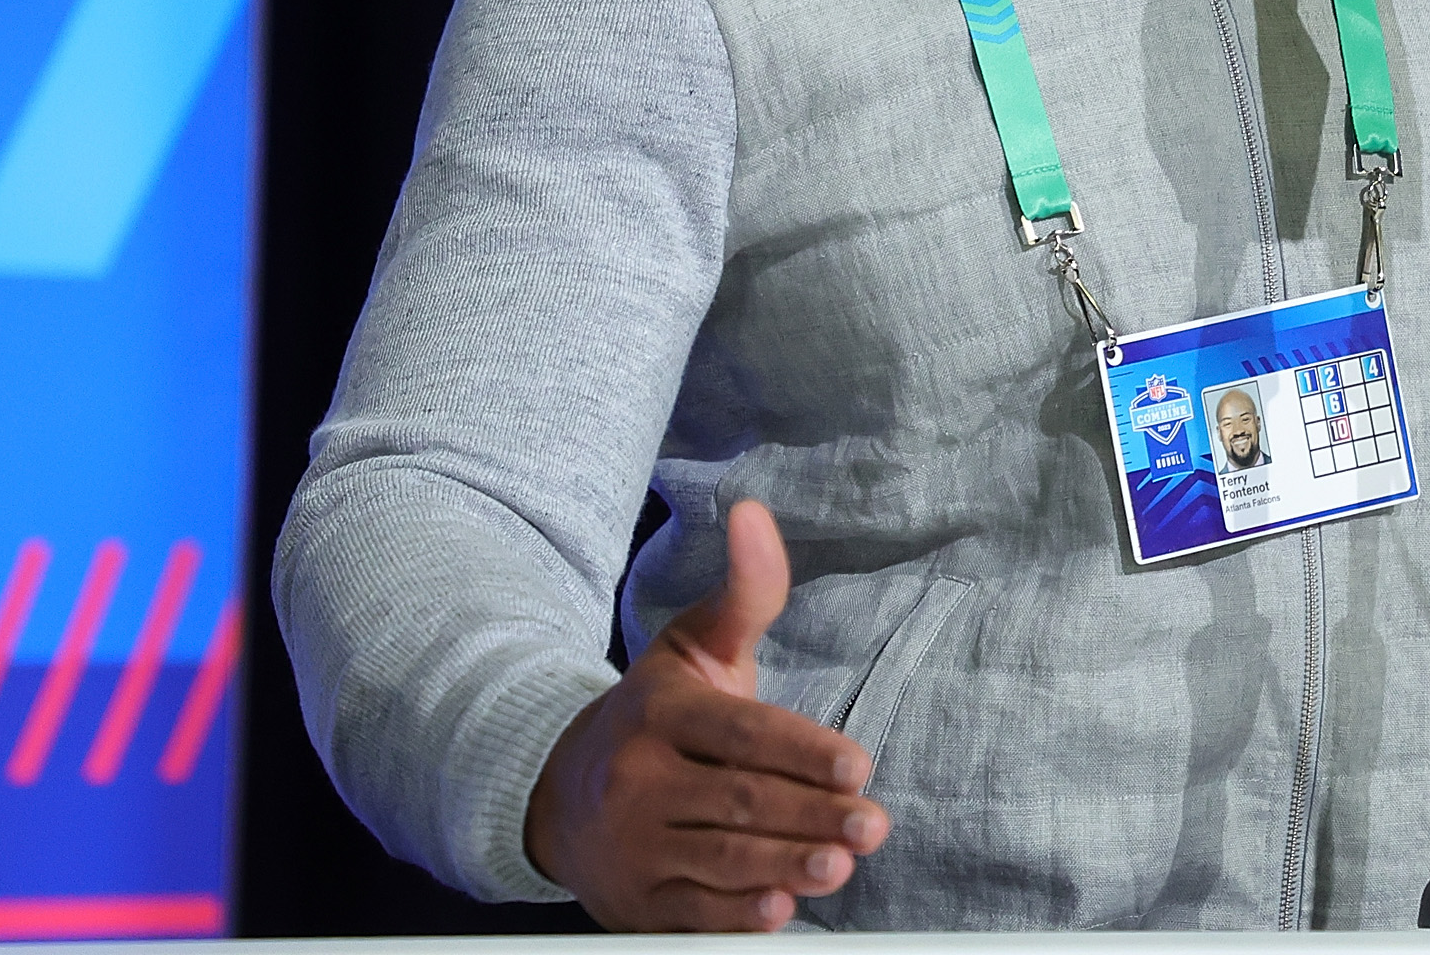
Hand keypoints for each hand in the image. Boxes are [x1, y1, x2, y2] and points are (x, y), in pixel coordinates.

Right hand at [524, 500, 890, 929]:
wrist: (558, 791)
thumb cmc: (655, 714)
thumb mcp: (692, 645)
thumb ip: (744, 592)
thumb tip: (754, 513)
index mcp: (660, 713)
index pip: (740, 733)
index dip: (801, 751)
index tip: (858, 765)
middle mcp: (638, 779)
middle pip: (739, 801)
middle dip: (812, 815)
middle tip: (871, 824)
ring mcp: (632, 845)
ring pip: (720, 859)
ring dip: (786, 866)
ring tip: (841, 864)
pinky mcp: (634, 900)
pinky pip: (691, 912)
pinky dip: (737, 915)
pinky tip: (780, 910)